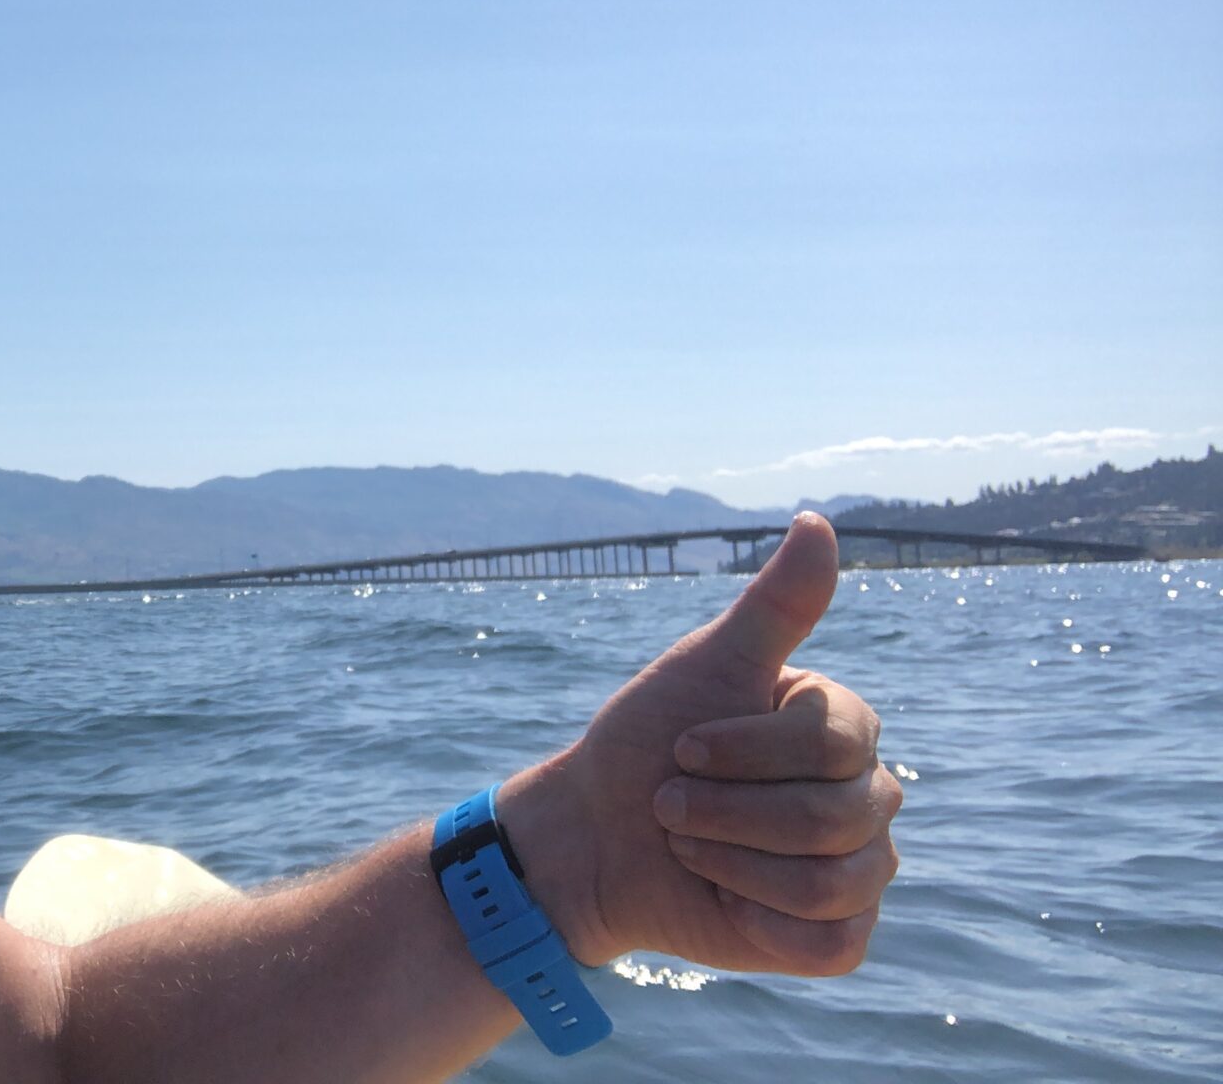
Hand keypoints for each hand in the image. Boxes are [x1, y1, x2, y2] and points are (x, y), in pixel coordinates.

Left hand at [499, 513, 902, 974]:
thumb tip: (817, 521)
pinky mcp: (836, 936)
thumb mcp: (703, 666)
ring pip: (829, 881)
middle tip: (670, 804)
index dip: (742, 751)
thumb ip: (773, 605)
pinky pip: (830, 940)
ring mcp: (860, 870)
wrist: (594, 835)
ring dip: (729, 861)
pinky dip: (758, 920)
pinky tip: (722, 898)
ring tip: (686, 844)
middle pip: (833, 816)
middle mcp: (868, 798)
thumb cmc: (646, 743)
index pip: (833, 743)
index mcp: (844, 729)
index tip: (680, 746)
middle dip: (725, 810)